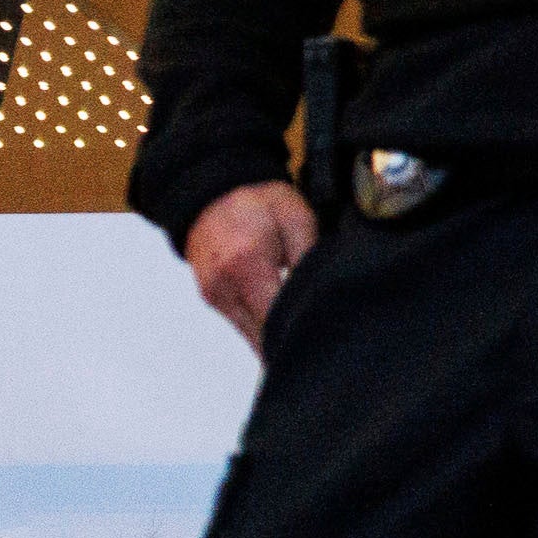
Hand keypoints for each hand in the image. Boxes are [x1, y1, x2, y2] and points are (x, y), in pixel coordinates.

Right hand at [185, 180, 316, 346]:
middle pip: (261, 339)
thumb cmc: (259, 201)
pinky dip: (262, 329)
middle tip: (322, 347)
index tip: (325, 340)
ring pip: (251, 336)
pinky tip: (284, 327)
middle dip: (291, 345)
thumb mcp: (296, 220)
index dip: (300, 336)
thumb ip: (309, 260)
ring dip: (276, 340)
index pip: (275, 322)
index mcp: (247, 267)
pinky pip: (241, 324)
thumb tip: (325, 294)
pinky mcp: (212, 298)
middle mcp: (225, 288)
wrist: (212, 190)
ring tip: (306, 338)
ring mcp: (214, 296)